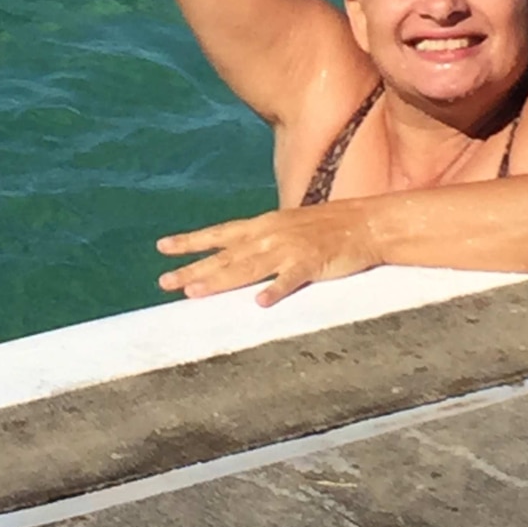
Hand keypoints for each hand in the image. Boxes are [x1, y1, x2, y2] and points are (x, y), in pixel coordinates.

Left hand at [157, 201, 382, 306]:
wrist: (365, 222)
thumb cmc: (328, 226)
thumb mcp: (288, 227)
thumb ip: (263, 241)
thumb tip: (238, 254)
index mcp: (264, 225)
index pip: (220, 234)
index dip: (191, 241)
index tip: (162, 247)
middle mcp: (270, 235)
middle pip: (226, 255)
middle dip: (194, 269)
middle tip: (164, 282)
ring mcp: (290, 249)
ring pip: (248, 268)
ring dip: (220, 281)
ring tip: (195, 293)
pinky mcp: (312, 264)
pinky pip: (291, 280)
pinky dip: (275, 291)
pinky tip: (260, 304)